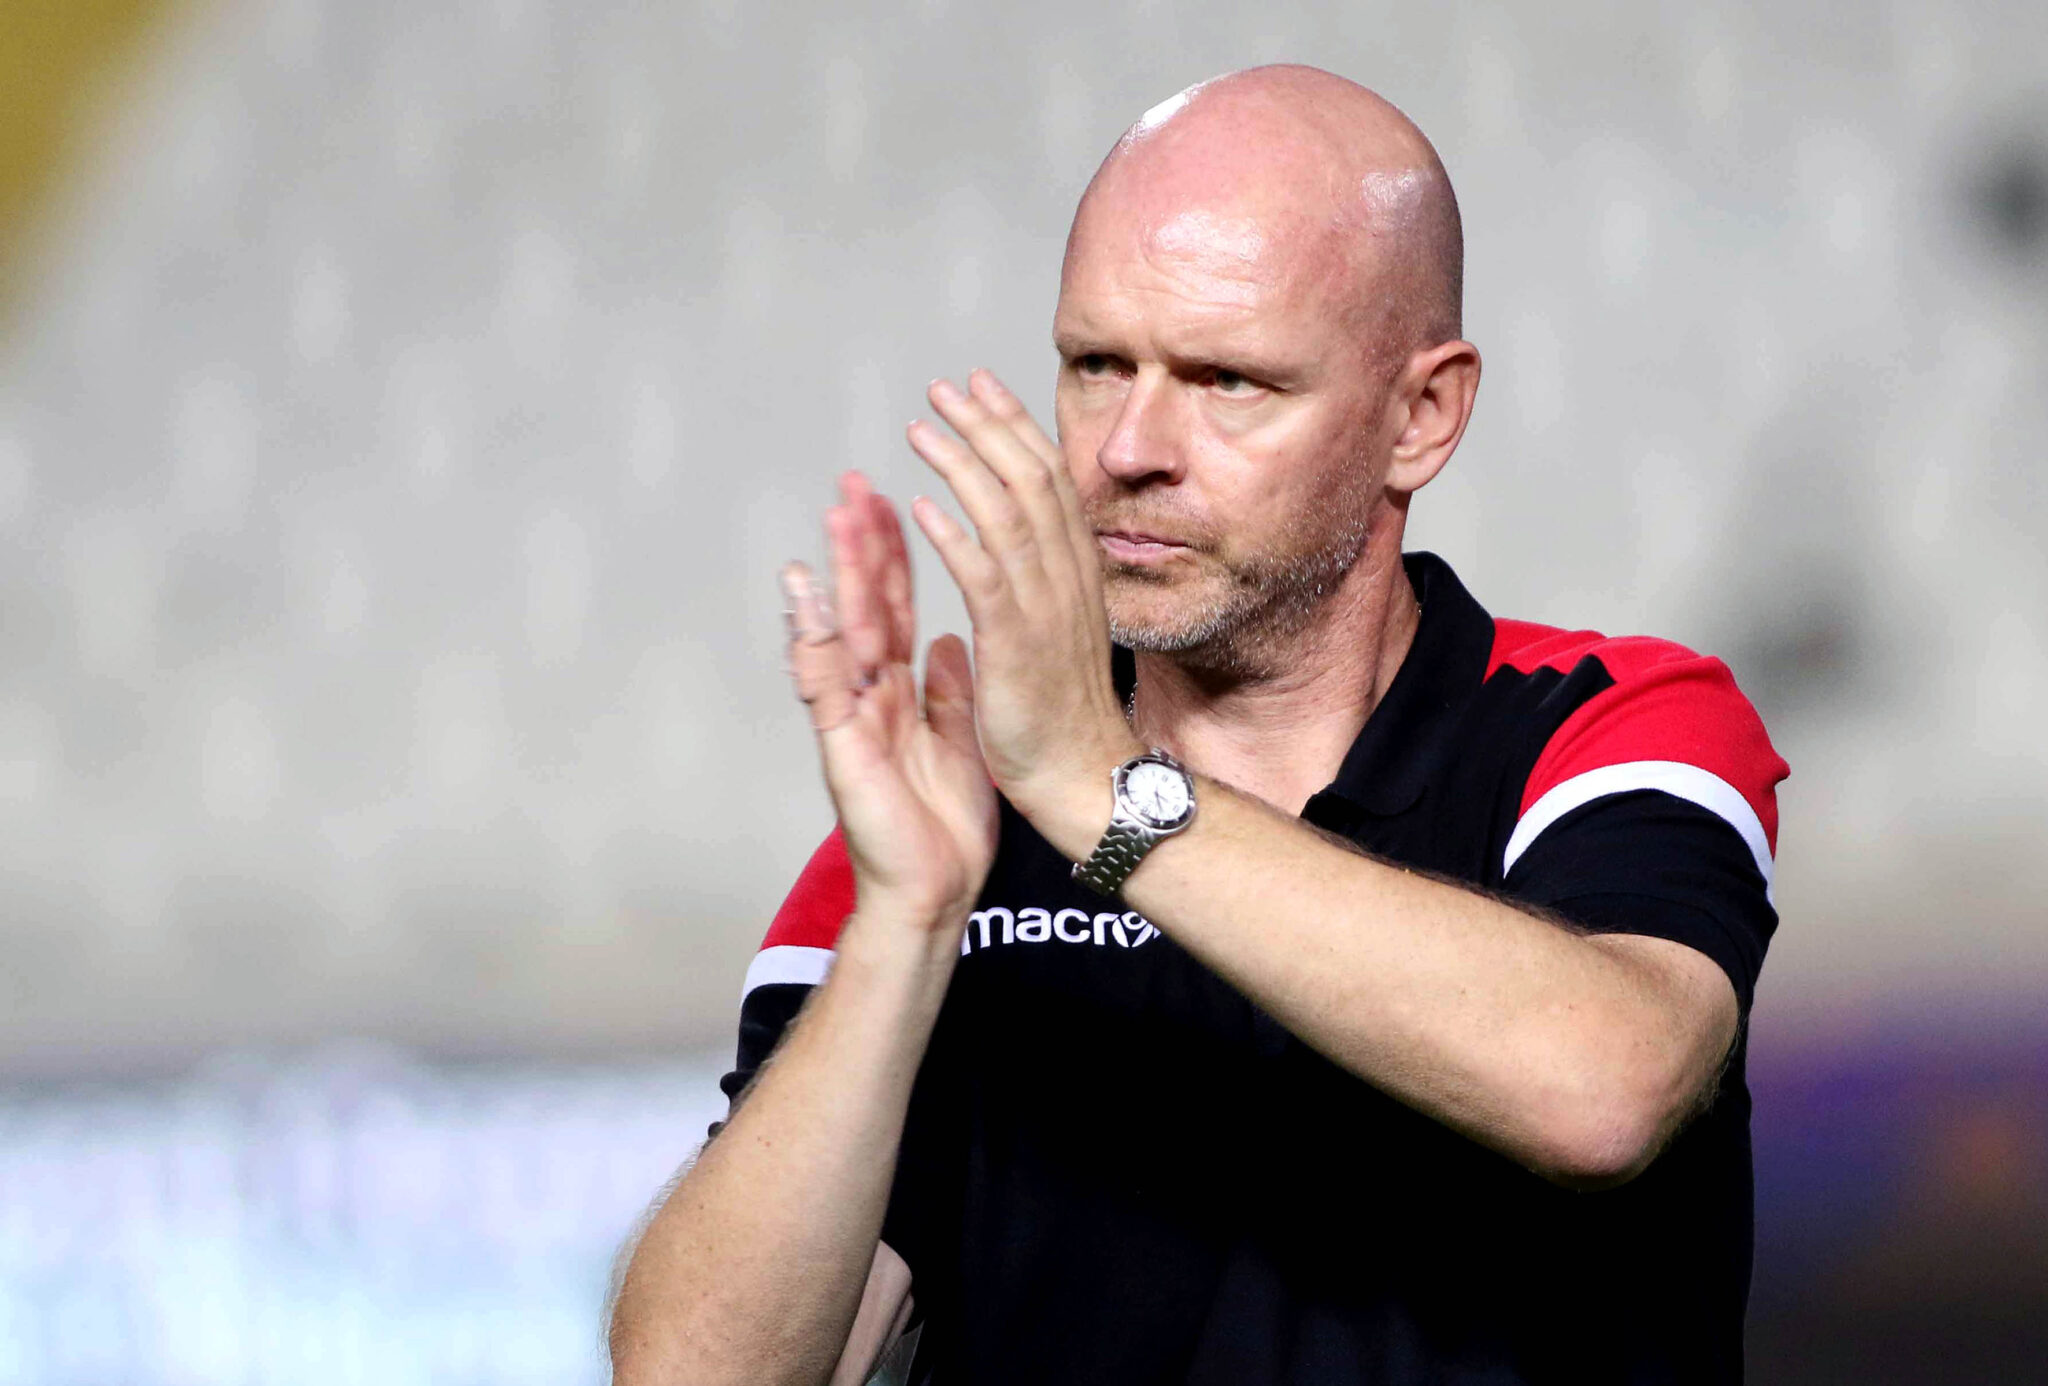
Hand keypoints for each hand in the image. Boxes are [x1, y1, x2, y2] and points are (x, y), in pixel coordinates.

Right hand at [782, 473, 998, 926]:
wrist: (935, 891)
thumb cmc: (942, 826)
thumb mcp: (958, 740)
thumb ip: (948, 690)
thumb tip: (948, 643)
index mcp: (899, 690)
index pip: (896, 607)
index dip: (894, 555)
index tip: (890, 500)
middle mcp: (870, 694)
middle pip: (865, 605)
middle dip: (861, 544)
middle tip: (853, 482)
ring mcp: (852, 717)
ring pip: (841, 632)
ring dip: (836, 573)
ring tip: (833, 516)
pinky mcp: (843, 747)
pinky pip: (825, 686)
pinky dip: (813, 639)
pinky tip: (804, 596)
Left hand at [905, 371, 1141, 835]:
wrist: (1082, 774)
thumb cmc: (1064, 713)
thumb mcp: (1061, 630)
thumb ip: (1042, 584)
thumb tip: (1021, 551)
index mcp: (1074, 573)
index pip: (1046, 480)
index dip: (1014, 428)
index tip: (983, 389)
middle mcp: (1065, 578)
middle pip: (1028, 480)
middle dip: (987, 426)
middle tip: (946, 387)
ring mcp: (1042, 608)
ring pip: (1005, 514)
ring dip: (962, 464)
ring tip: (923, 428)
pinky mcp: (1015, 642)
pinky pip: (983, 576)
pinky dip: (954, 536)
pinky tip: (922, 506)